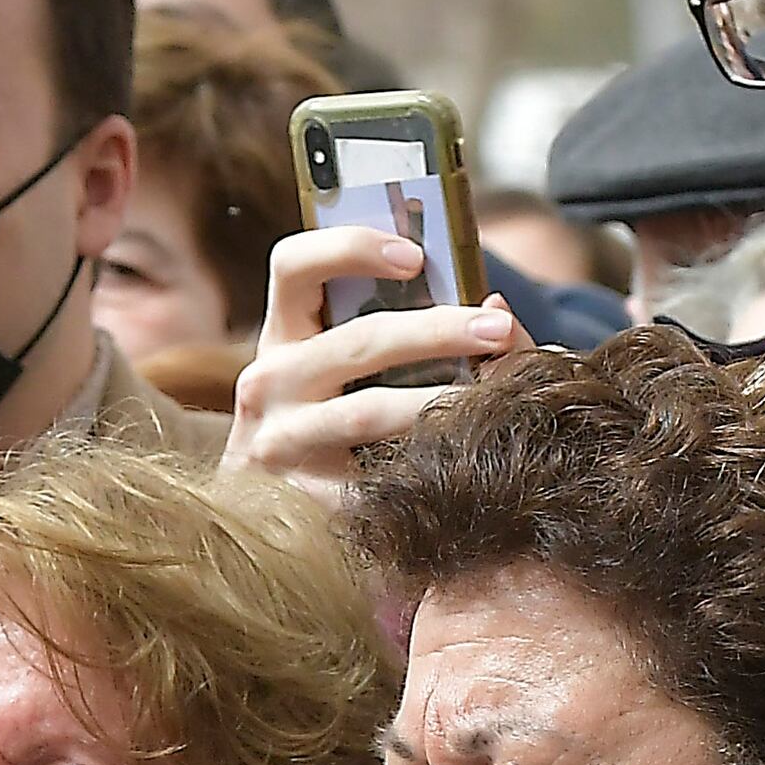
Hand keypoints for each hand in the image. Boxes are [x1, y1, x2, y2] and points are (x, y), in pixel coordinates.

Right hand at [222, 224, 531, 501]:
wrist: (267, 517)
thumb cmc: (330, 424)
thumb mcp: (346, 370)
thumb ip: (413, 330)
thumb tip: (497, 310)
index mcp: (282, 335)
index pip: (294, 264)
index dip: (351, 247)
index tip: (415, 256)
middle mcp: (267, 382)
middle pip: (356, 340)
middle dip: (437, 331)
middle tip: (498, 331)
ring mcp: (276, 442)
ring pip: (366, 413)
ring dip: (439, 402)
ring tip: (491, 401)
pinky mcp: (295, 498)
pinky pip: (369, 481)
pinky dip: (422, 468)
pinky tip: (461, 466)